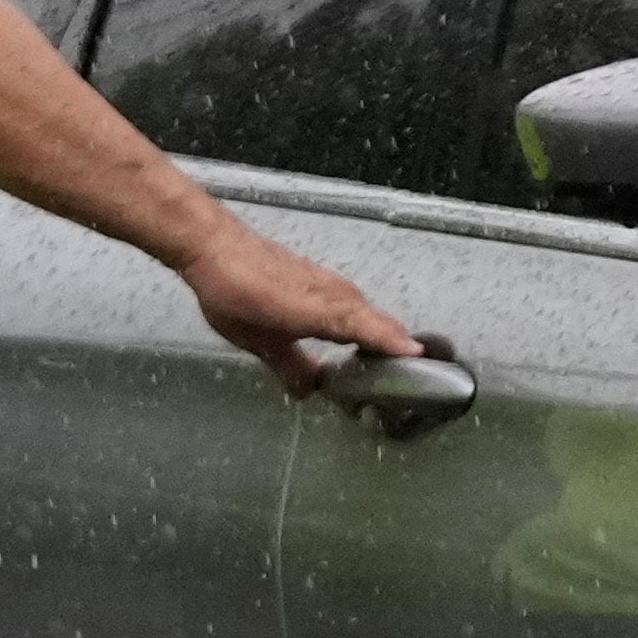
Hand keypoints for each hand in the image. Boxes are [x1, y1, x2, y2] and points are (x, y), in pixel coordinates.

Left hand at [184, 216, 430, 401]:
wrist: (215, 246)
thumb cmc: (234, 295)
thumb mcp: (258, 341)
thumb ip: (289, 366)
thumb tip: (312, 391)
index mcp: (321, 311)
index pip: (368, 329)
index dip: (394, 345)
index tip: (421, 358)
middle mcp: (335, 294)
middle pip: (377, 319)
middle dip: (397, 344)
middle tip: (413, 374)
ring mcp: (329, 283)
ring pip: (366, 309)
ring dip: (382, 332)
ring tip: (391, 359)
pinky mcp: (320, 277)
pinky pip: (353, 302)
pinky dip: (364, 320)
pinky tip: (356, 335)